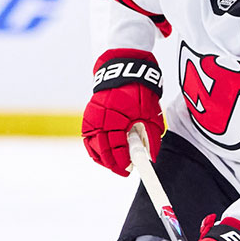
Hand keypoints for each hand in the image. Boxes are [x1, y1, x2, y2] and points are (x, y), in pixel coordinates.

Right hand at [82, 49, 162, 175]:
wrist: (124, 70)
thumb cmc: (139, 91)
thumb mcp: (150, 114)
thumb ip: (151, 138)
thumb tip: (151, 158)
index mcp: (117, 120)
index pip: (118, 150)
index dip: (123, 163)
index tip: (130, 170)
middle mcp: (100, 121)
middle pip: (103, 153)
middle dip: (114, 164)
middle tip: (124, 170)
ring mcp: (92, 119)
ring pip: (94, 148)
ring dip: (104, 159)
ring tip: (115, 164)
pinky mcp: (88, 117)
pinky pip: (89, 140)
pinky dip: (95, 150)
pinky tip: (103, 155)